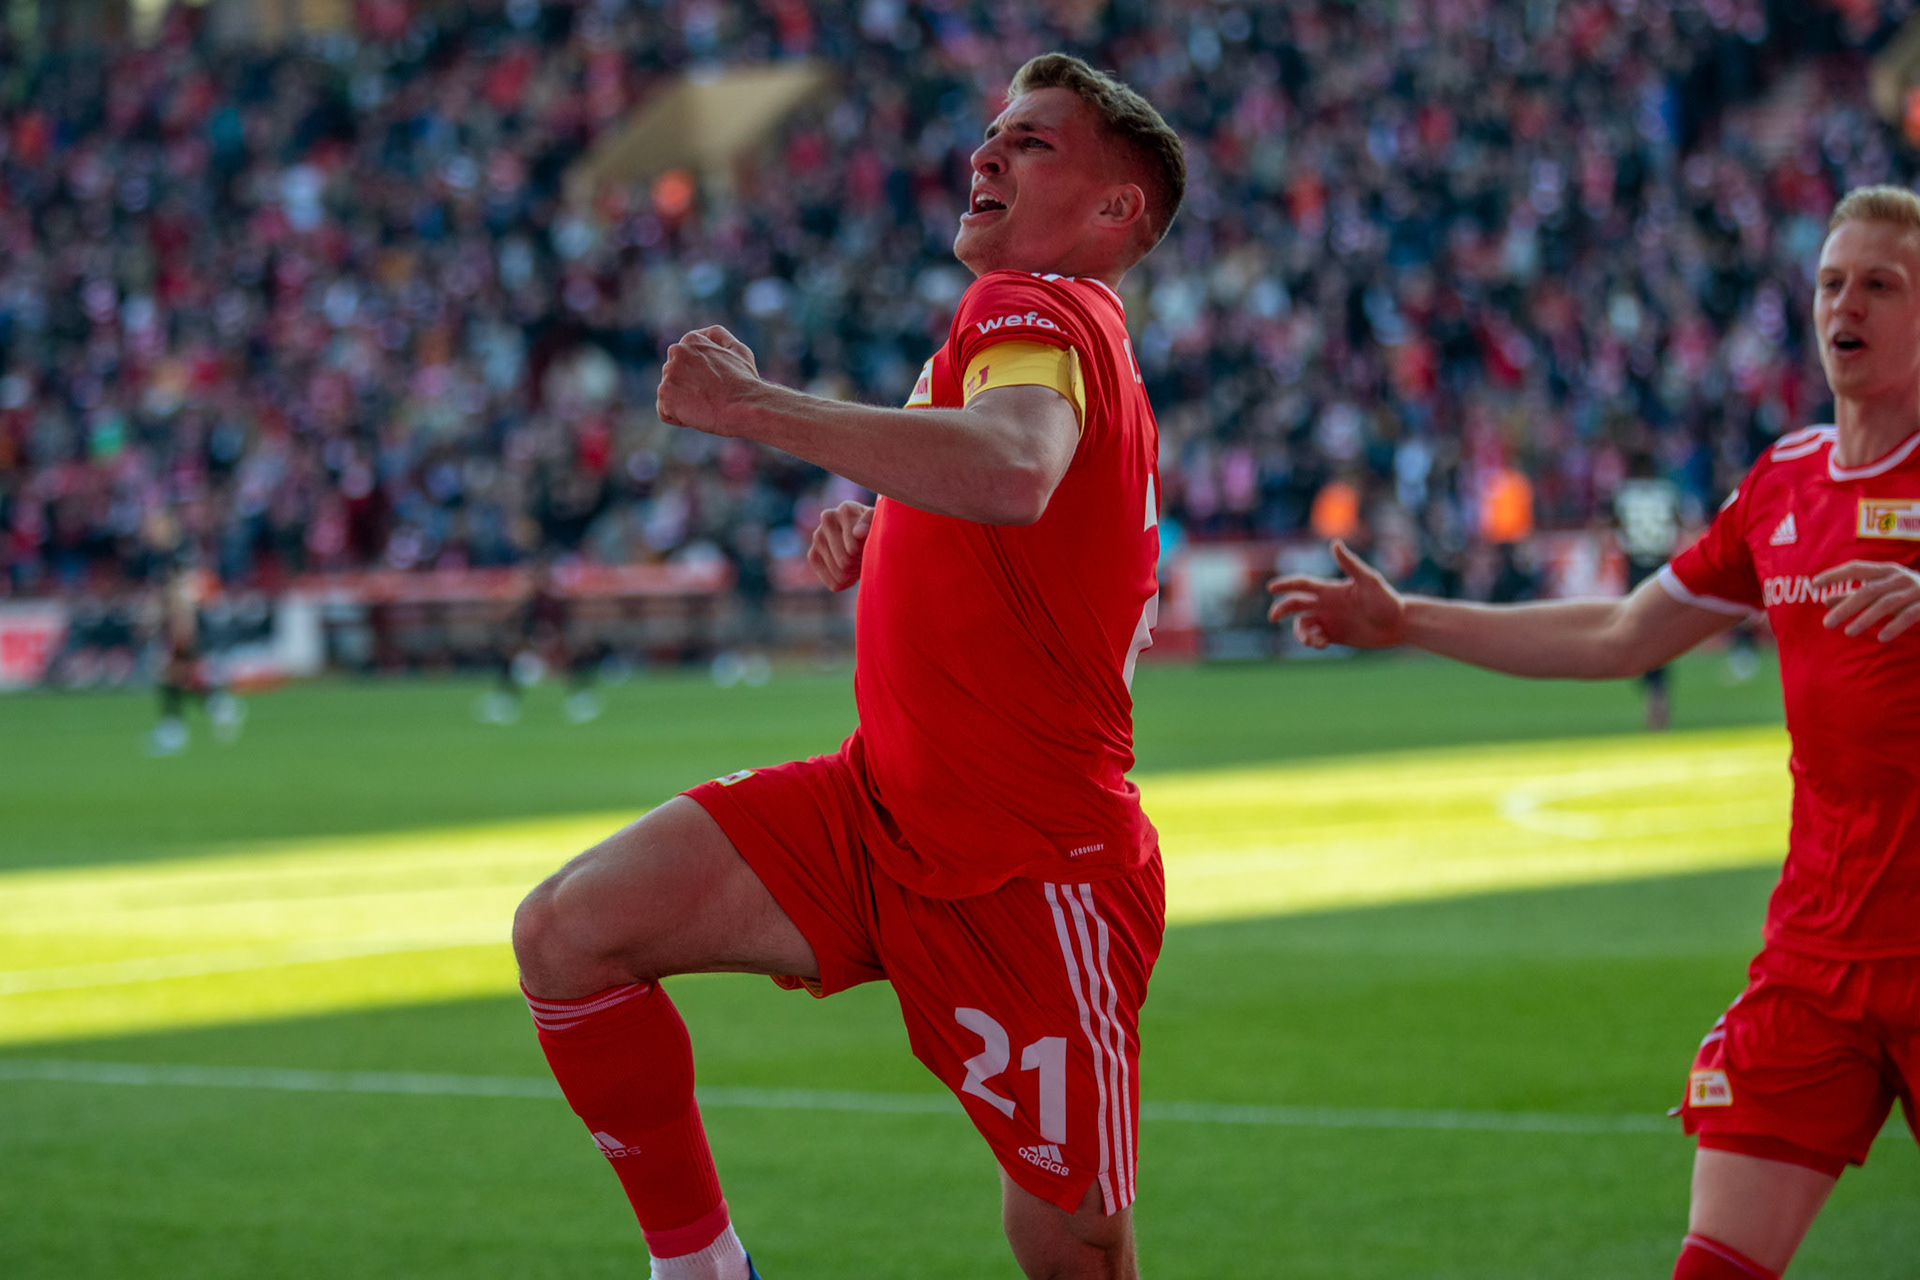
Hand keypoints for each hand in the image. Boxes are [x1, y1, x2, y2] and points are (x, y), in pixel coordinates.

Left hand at [656, 325, 761, 435]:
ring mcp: (668, 373)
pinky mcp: (665, 395)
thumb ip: (719, 338)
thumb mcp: (738, 350)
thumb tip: (705, 334)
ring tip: (705, 406)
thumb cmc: (744, 381)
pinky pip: (665, 412)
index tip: (715, 385)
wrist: (744, 406)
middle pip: (674, 379)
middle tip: (711, 397)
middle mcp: (675, 351)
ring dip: (684, 405)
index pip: (684, 364)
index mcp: (691, 340)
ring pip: (670, 396)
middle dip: (689, 391)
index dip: (699, 379)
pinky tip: (697, 414)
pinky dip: (679, 418)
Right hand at [808, 501, 873, 591]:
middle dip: (860, 564)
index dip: (867, 554)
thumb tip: (857, 533)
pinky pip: (832, 583)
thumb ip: (872, 524)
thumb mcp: (881, 525)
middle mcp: (827, 519)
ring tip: (859, 561)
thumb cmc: (877, 531)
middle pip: (845, 562)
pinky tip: (849, 571)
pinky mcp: (813, 554)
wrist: (867, 538)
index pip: (854, 549)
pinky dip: (844, 583)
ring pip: (840, 574)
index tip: (872, 546)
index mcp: (846, 509)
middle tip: (866, 557)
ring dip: (853, 574)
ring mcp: (817, 536)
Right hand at [1266, 539, 1407, 649]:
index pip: (1302, 584)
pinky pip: (1315, 638)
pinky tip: (1322, 644)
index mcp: (1330, 589)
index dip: (1285, 584)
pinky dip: (1312, 642)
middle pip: (1295, 604)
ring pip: (1303, 624)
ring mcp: (1330, 620)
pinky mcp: (1335, 635)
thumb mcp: (1370, 581)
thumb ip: (1351, 565)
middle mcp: (1326, 604)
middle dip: (1282, 609)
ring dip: (1300, 633)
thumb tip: (1335, 544)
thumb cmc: (1387, 600)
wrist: (1399, 624)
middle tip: (1273, 617)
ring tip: (1312, 641)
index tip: (1271, 588)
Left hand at [1813, 559, 1919, 640]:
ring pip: (1886, 603)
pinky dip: (1895, 625)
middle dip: (1846, 607)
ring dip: (1866, 618)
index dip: (1835, 574)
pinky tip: (1882, 637)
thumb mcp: (1881, 591)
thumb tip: (1825, 601)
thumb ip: (1855, 594)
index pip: (1856, 568)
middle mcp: (1899, 577)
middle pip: (1868, 591)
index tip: (1814, 584)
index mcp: (1885, 570)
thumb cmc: (1906, 593)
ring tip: (1848, 632)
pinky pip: (1909, 614)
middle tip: (1826, 624)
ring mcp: (1914, 590)